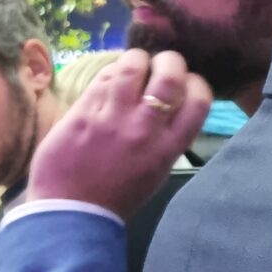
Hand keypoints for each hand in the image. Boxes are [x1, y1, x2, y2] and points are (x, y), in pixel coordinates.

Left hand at [20, 49, 212, 217]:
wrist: (73, 212)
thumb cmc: (118, 195)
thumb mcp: (158, 170)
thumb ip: (167, 138)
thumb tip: (171, 105)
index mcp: (170, 147)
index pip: (198, 99)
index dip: (195, 83)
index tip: (186, 83)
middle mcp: (146, 129)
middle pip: (169, 76)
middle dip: (169, 61)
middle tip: (161, 64)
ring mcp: (113, 119)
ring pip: (133, 68)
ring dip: (137, 59)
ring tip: (133, 64)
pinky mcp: (83, 113)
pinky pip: (103, 78)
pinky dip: (111, 71)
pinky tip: (111, 77)